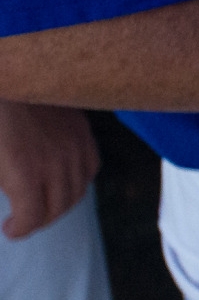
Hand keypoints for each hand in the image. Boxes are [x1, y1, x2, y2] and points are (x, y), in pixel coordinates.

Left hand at [0, 101, 98, 238]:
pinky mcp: (81, 130)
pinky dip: (78, 179)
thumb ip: (3, 178)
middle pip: (58, 208)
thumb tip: (9, 190)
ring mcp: (73, 145)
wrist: (8, 70)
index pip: (33, 217)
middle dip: (40, 219)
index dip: (21, 229)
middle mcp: (54, 162)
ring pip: (78, 190)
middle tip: (25, 219)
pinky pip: (90, 166)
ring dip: (61, 203)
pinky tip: (62, 178)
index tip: (10, 229)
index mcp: (23, 171)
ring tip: (43, 203)